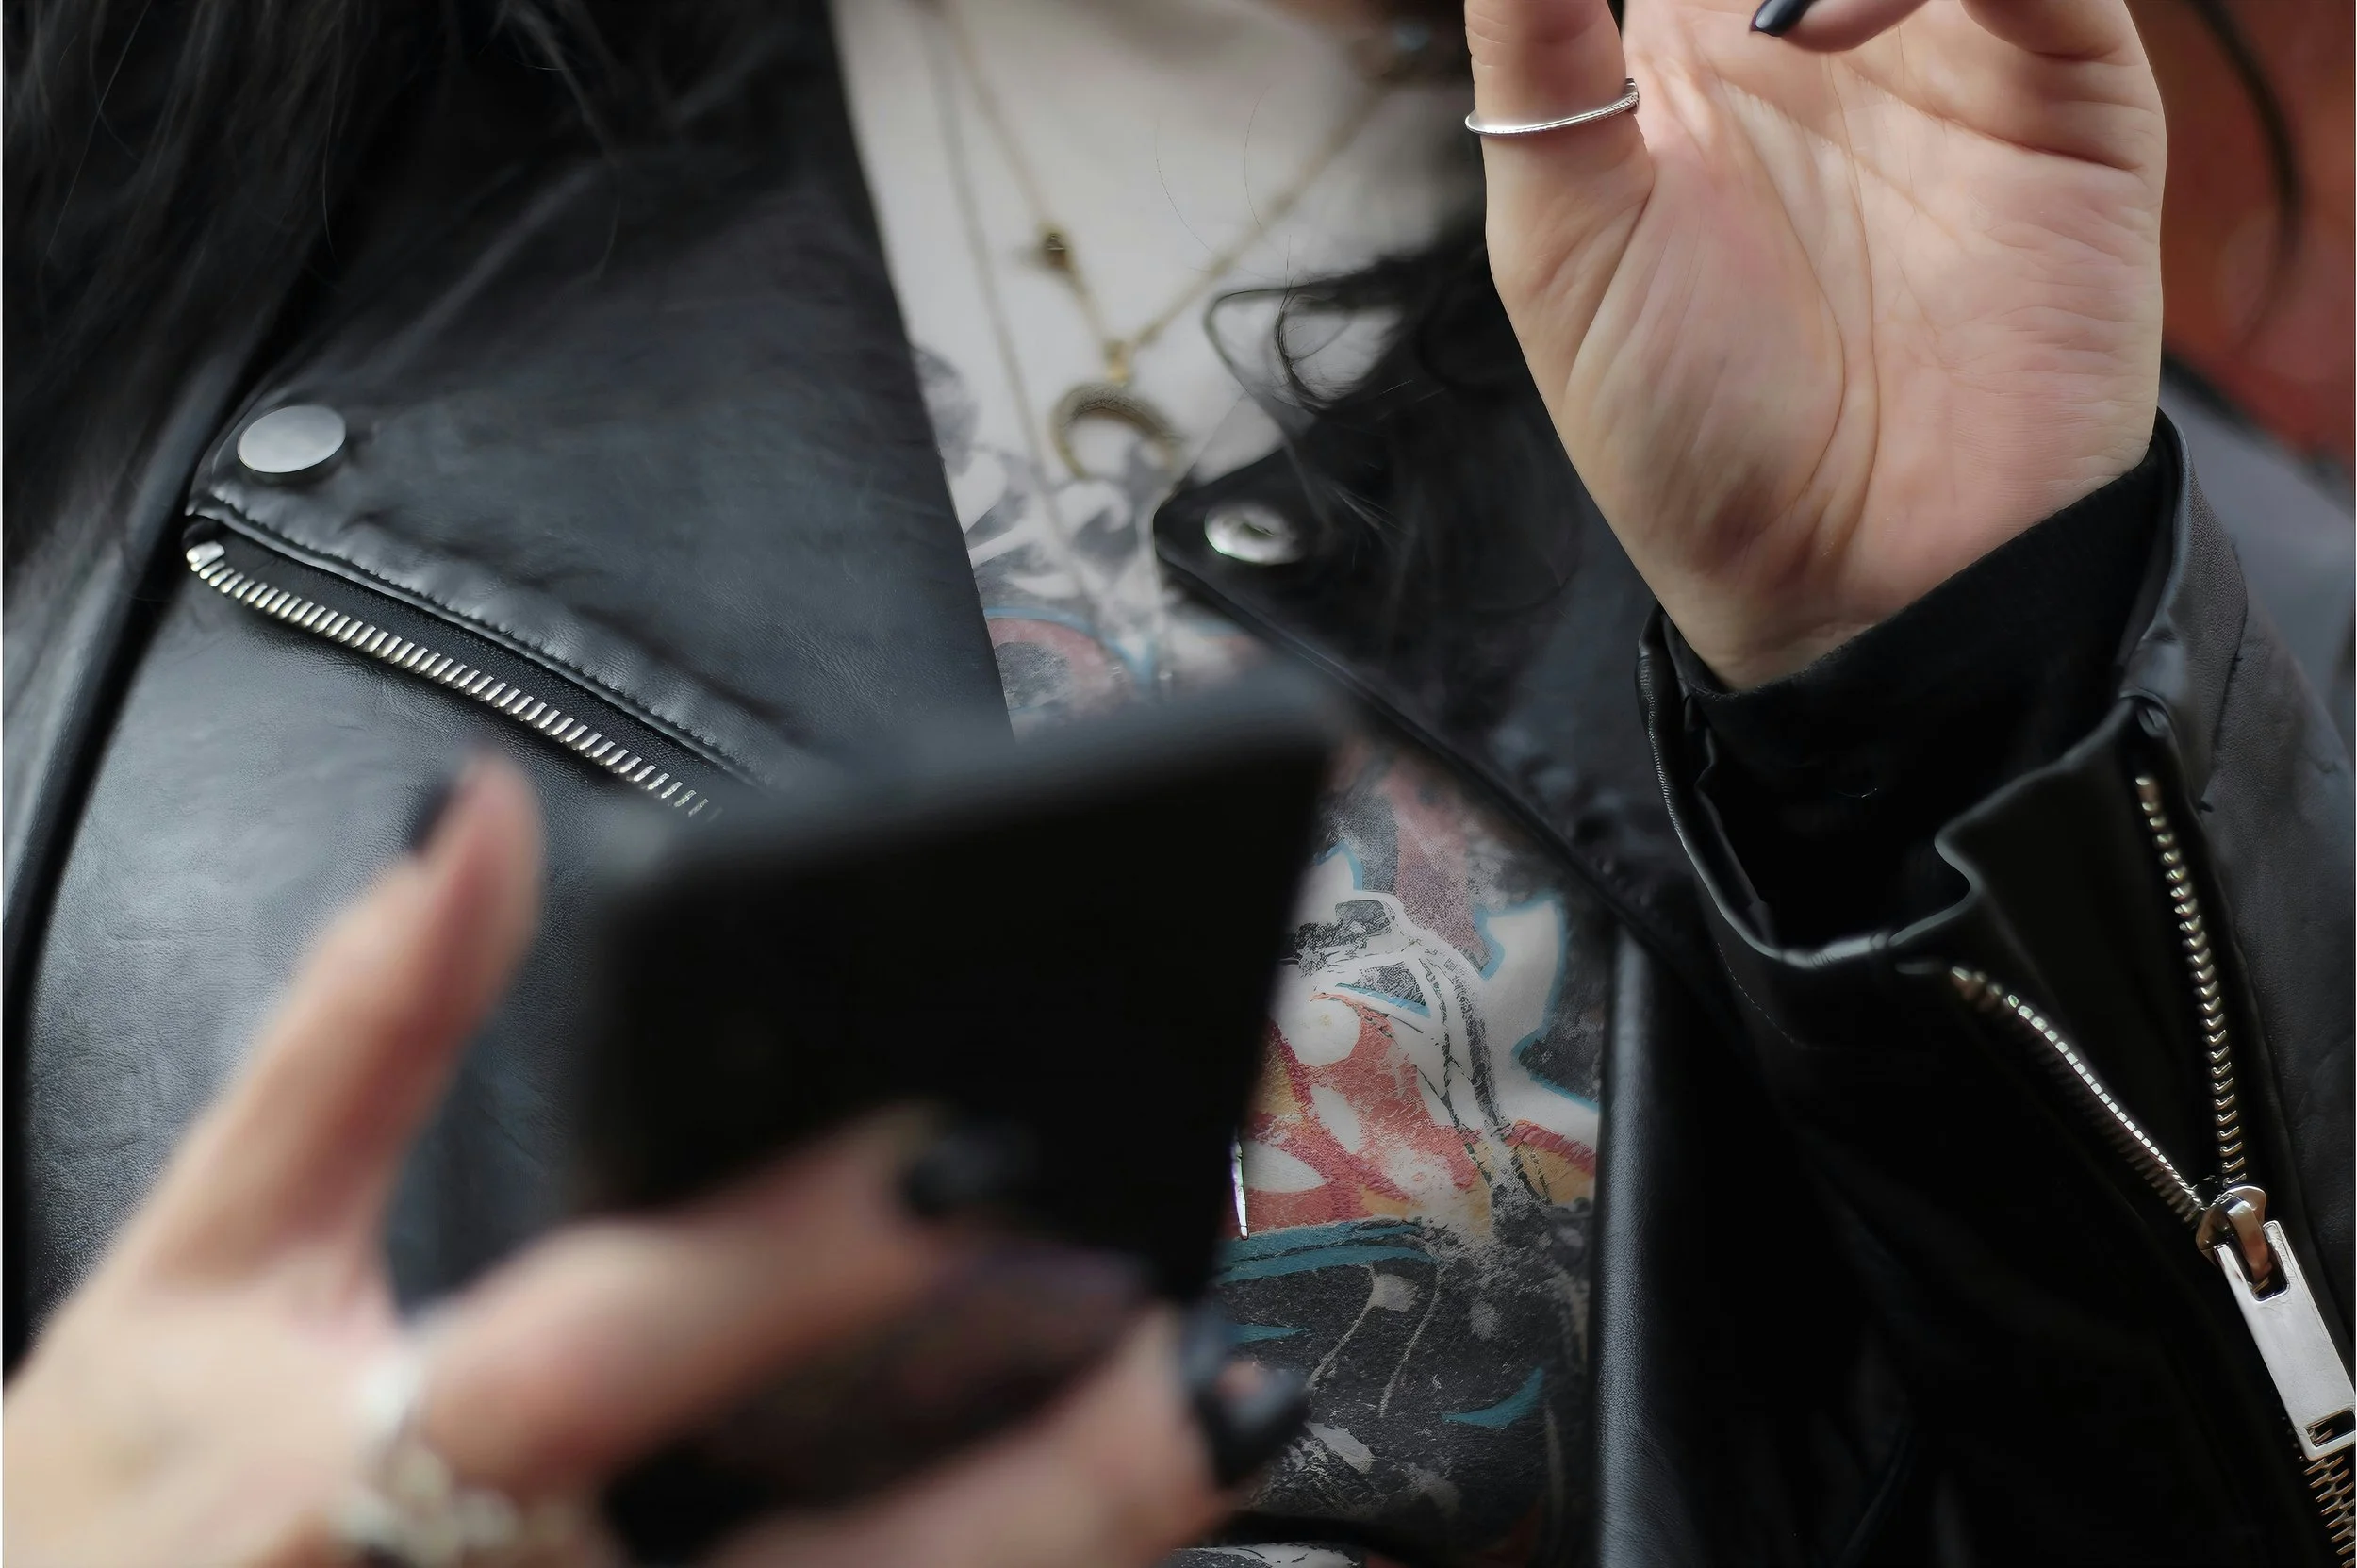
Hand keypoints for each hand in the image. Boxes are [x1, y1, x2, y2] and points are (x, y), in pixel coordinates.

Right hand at [3, 760, 1256, 1567]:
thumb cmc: (117, 1526)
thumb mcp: (189, 1273)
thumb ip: (346, 1040)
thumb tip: (481, 826)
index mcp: (373, 1474)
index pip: (615, 1348)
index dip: (795, 1257)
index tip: (972, 1161)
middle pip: (821, 1567)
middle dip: (1040, 1478)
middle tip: (1206, 1358)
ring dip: (1052, 1551)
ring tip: (1206, 1431)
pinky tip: (1075, 1523)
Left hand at [1469, 0, 2163, 685]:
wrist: (1850, 576)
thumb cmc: (1687, 440)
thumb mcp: (1559, 246)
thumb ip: (1534, 61)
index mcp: (1686, 49)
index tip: (1649, 0)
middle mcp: (1819, 25)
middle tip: (1722, 19)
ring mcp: (1947, 48)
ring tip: (1776, 22)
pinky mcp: (2066, 86)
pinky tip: (1844, 20)